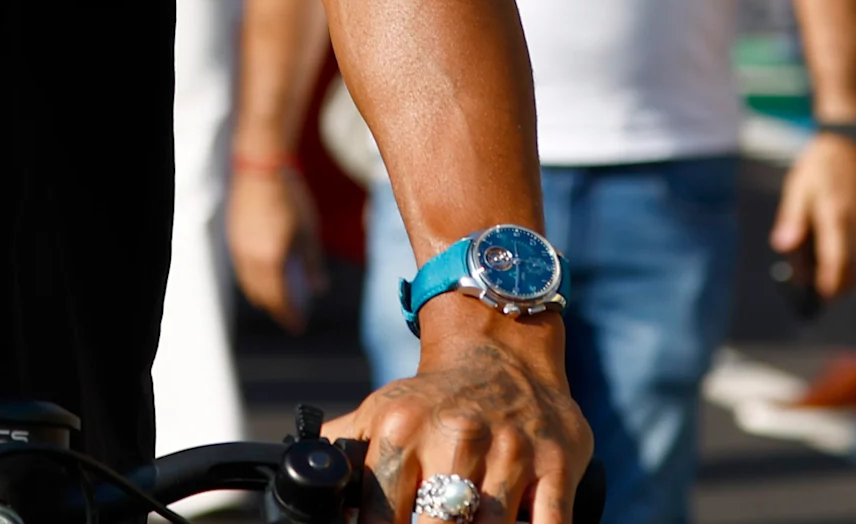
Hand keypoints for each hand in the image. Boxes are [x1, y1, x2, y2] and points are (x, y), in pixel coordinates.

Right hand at [229, 164, 323, 332]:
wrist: (261, 166)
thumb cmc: (290, 197)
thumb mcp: (307, 231)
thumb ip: (312, 263)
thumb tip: (319, 289)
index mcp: (269, 261)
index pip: (277, 299)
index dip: (288, 315)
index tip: (298, 327)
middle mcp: (248, 260)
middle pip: (260, 295)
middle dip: (275, 307)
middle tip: (290, 315)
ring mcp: (236, 248)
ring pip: (248, 283)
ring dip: (263, 294)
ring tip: (280, 297)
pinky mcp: (232, 237)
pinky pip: (242, 269)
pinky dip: (254, 278)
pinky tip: (267, 274)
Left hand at [332, 298, 590, 523]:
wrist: (502, 349)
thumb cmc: (434, 400)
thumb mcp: (378, 413)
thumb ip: (339, 453)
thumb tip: (299, 482)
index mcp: (402, 428)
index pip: (378, 516)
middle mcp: (458, 436)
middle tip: (434, 523)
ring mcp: (512, 451)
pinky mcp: (557, 463)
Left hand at [771, 132, 855, 299]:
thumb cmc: (823, 162)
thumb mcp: (799, 186)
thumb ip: (792, 218)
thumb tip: (783, 246)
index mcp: (836, 216)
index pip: (837, 263)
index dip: (829, 285)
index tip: (818, 294)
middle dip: (841, 286)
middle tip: (823, 291)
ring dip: (852, 276)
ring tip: (833, 278)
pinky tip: (847, 258)